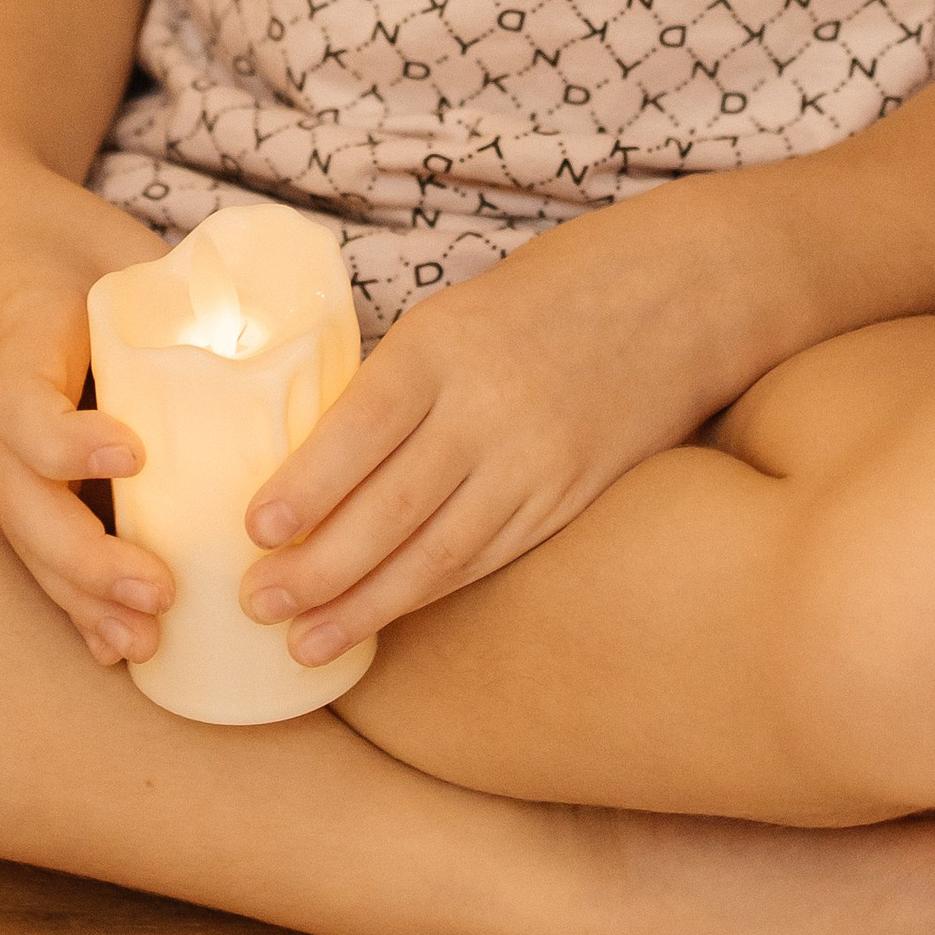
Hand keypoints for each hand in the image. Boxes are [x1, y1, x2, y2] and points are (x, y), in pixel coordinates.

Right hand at [0, 149, 180, 670]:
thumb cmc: (56, 237)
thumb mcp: (111, 248)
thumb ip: (180, 294)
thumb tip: (290, 331)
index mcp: (16, 345)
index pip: (24, 408)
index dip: (71, 442)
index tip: (131, 451)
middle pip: (24, 503)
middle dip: (88, 560)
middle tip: (160, 591)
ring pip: (28, 538)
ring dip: (82, 598)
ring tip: (143, 642)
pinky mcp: (12, 471)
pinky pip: (35, 541)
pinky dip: (73, 597)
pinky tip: (118, 644)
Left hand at [237, 208, 748, 668]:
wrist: (680, 292)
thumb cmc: (547, 295)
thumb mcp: (457, 314)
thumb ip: (396, 384)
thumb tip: (308, 462)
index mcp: (446, 343)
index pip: (364, 423)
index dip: (309, 484)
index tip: (253, 529)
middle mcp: (493, 406)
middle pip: (395, 505)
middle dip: (319, 567)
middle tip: (256, 603)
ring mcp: (538, 460)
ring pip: (441, 551)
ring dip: (367, 604)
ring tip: (305, 641)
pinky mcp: (573, 496)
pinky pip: (490, 556)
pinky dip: (431, 593)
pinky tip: (384, 619)